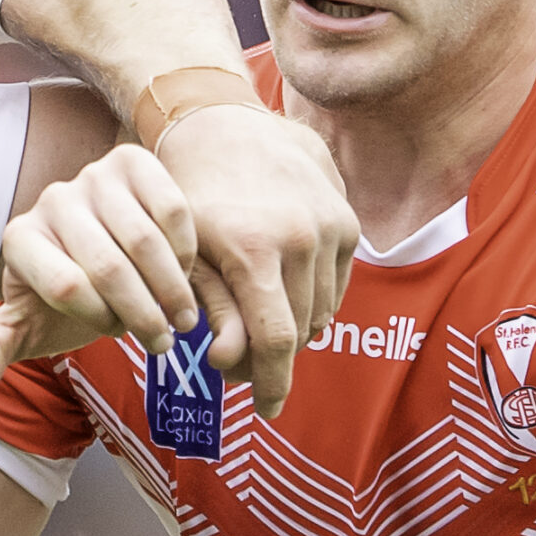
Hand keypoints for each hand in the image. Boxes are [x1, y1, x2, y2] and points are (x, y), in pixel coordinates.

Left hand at [0, 146, 198, 392]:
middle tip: (163, 341)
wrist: (102, 250)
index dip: (101, 320)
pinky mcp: (132, 162)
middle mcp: (51, 200)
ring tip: (180, 317)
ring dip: (171, 289)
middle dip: (143, 315)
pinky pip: (171, 209)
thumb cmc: (62, 300)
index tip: (116, 334)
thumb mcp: (28, 327)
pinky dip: (185, 250)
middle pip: (107, 267)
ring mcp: (92, 176)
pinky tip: (184, 273)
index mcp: (18, 238)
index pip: (66, 288)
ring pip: (145, 240)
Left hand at [152, 104, 356, 419]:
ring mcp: (333, 228)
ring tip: (258, 331)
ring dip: (295, 331)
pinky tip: (281, 298)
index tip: (265, 410)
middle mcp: (303, 239)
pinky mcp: (349, 222)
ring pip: (323, 311)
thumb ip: (210, 308)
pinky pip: (337, 286)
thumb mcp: (186, 252)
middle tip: (247, 370)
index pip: (277, 339)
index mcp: (256, 249)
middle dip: (275, 360)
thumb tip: (230, 361)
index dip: (272, 383)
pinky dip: (312, 302)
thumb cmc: (191, 194)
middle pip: (302, 331)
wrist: (227, 125)